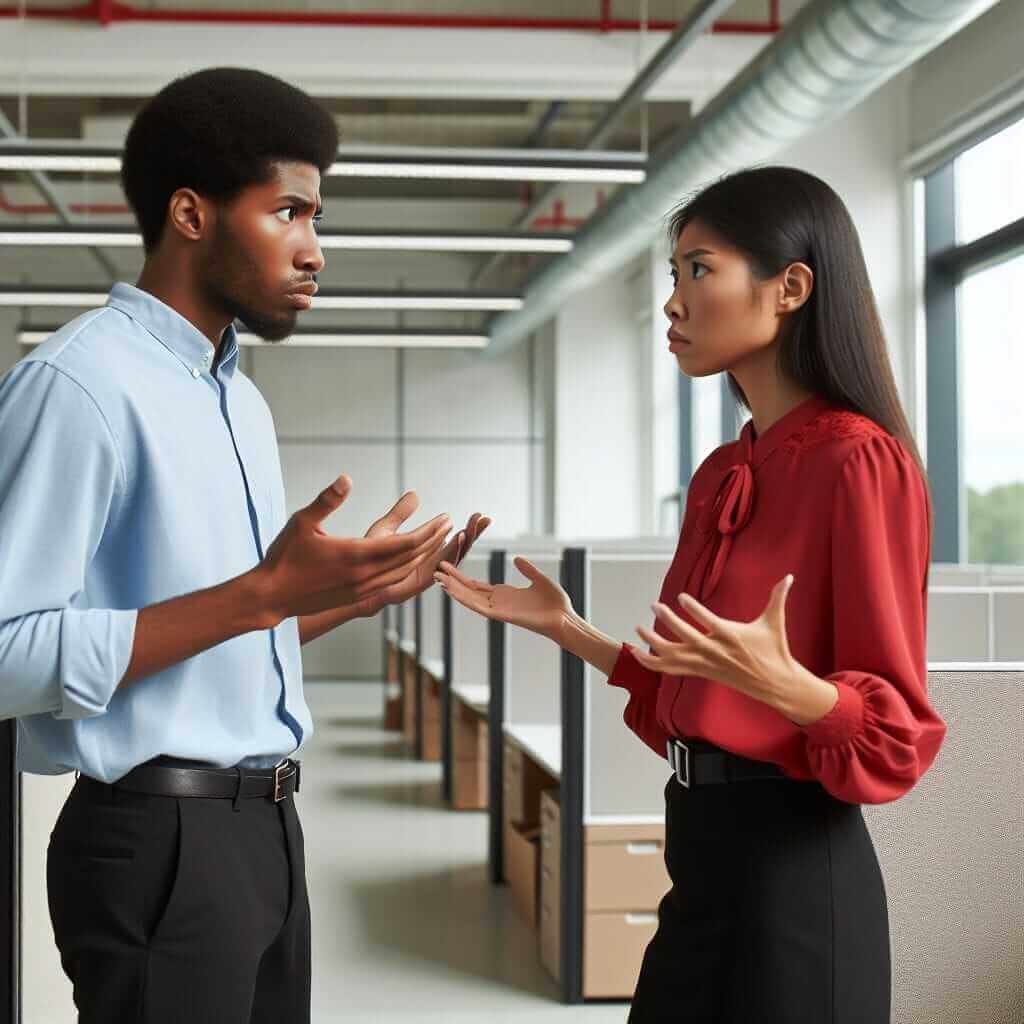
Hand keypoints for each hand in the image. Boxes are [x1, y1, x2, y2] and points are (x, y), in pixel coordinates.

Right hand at [256, 475, 451, 623]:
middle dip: (433, 540)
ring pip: (403, 572)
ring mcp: (362, 589)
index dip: (428, 530)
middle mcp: (365, 575)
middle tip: (449, 524)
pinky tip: (411, 562)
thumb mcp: (303, 522)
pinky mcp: (356, 598)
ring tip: (436, 540)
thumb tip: (346, 478)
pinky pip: (391, 583)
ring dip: (423, 556)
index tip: (444, 517)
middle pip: (410, 558)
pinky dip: (407, 570)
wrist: (270, 596)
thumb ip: (327, 500)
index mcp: (356, 555)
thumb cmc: (284, 556)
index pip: (405, 543)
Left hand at [358, 496, 491, 610]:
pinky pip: (439, 568)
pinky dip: (451, 554)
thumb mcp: (386, 530)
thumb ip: (401, 513)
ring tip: (472, 527)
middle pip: (459, 550)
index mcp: (427, 554)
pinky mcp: (418, 583)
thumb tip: (415, 494)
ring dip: (464, 542)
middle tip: (485, 519)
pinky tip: (458, 539)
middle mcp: (430, 565)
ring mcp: (425, 575)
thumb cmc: (366, 560)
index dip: (469, 529)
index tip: (481, 515)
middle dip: (473, 534)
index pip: (455, 540)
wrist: (351, 582)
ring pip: (452, 559)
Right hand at [433, 556, 571, 639]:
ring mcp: (498, 609)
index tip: (448, 567)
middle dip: (452, 581)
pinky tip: (453, 591)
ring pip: (470, 598)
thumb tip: (516, 558)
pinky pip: (479, 607)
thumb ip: (527, 570)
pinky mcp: (501, 615)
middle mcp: (498, 602)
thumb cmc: (555, 604)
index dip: (462, 577)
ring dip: (453, 589)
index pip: (477, 585)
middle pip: (469, 591)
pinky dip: (465, 598)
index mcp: (504, 594)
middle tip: (435, 570)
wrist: (565, 619)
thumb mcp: (539, 580)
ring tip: (438, 578)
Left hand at [632, 575, 797, 703]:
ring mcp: (707, 664)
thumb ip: (778, 597)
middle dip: (668, 621)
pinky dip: (653, 663)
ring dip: (653, 643)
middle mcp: (715, 651)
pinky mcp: (702, 672)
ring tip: (638, 628)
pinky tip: (638, 654)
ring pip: (673, 656)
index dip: (693, 609)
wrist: (775, 684)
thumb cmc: (775, 650)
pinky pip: (672, 669)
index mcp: (732, 636)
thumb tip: (790, 576)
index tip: (680, 596)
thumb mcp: (775, 622)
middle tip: (655, 605)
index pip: (708, 621)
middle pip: (686, 637)